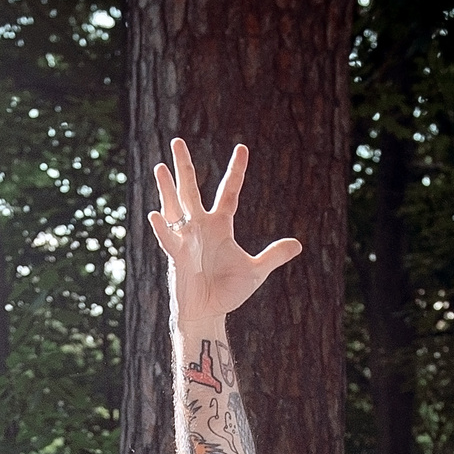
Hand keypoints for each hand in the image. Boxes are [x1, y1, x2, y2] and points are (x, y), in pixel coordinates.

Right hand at [149, 139, 301, 322]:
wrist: (208, 312)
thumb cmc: (228, 292)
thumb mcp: (255, 272)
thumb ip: (273, 256)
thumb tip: (298, 244)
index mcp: (220, 226)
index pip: (229, 192)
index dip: (236, 171)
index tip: (242, 148)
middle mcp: (200, 227)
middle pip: (190, 189)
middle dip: (184, 166)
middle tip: (177, 140)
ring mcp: (186, 239)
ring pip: (174, 207)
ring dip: (167, 188)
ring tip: (160, 167)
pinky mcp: (176, 257)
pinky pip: (169, 239)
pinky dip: (163, 228)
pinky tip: (156, 215)